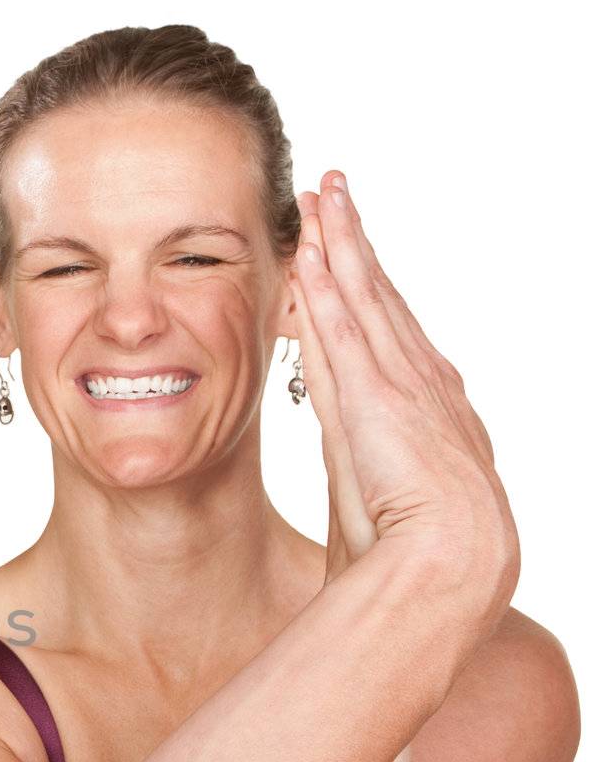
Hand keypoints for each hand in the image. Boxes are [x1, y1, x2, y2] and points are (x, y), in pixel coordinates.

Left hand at [289, 171, 516, 613]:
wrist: (449, 568)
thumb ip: (365, 467)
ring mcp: (402, 385)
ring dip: (342, 244)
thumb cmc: (418, 557)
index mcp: (429, 411)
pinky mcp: (377, 394)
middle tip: (334, 194)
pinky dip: (330, 286)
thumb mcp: (384, 501)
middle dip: (355, 244)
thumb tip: (352, 459)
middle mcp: (423, 384)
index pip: (390, 333)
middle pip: (381, 299)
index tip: (346, 252)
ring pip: (365, 297)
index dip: (368, 289)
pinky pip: (346, 327)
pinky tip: (313, 250)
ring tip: (323, 197)